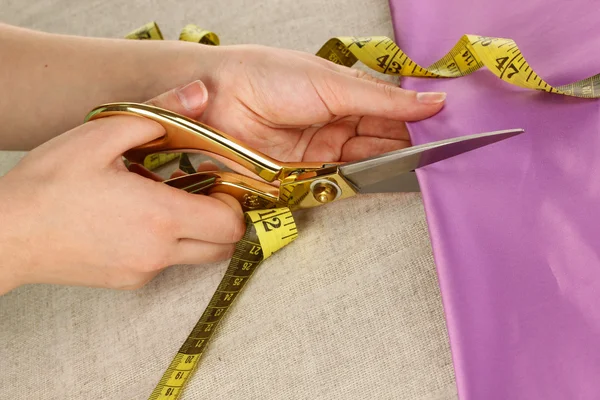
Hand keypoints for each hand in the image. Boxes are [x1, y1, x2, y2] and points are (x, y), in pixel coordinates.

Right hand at [0, 83, 243, 294]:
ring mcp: (144, 272)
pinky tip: (138, 220)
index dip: (233, 202)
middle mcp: (159, 252)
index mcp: (161, 216)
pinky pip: (166, 265)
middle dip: (223, 221)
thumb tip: (201, 93)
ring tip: (167, 202)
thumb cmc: (49, 183)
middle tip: (202, 192)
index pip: (231, 224)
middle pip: (224, 248)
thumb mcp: (101, 134)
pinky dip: (168, 245)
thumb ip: (160, 113)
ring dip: (198, 233)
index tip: (216, 181)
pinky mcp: (128, 283)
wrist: (6, 234)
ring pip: (197, 258)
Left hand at [196, 45, 444, 162]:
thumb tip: (435, 100)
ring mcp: (320, 152)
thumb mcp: (334, 83)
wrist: (219, 98)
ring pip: (365, 164)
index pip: (390, 111)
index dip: (416, 121)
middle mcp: (335, 124)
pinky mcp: (304, 177)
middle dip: (407, 148)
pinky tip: (386, 180)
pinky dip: (363, 183)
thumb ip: (384, 99)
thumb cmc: (271, 77)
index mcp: (344, 94)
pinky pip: (340, 184)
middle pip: (381, 141)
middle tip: (438, 154)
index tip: (445, 131)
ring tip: (420, 166)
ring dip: (389, 166)